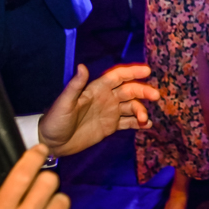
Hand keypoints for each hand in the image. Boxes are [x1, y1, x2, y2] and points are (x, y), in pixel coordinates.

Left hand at [38, 63, 158, 156]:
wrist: (52, 142)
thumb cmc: (55, 120)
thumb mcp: (64, 103)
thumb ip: (75, 85)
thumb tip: (82, 66)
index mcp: (96, 89)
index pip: (118, 76)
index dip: (132, 72)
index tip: (147, 71)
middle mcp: (107, 98)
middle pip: (130, 90)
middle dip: (144, 91)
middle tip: (156, 96)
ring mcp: (110, 112)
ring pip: (132, 107)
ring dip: (141, 110)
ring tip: (145, 120)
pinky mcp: (111, 126)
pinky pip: (129, 122)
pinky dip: (139, 123)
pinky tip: (147, 125)